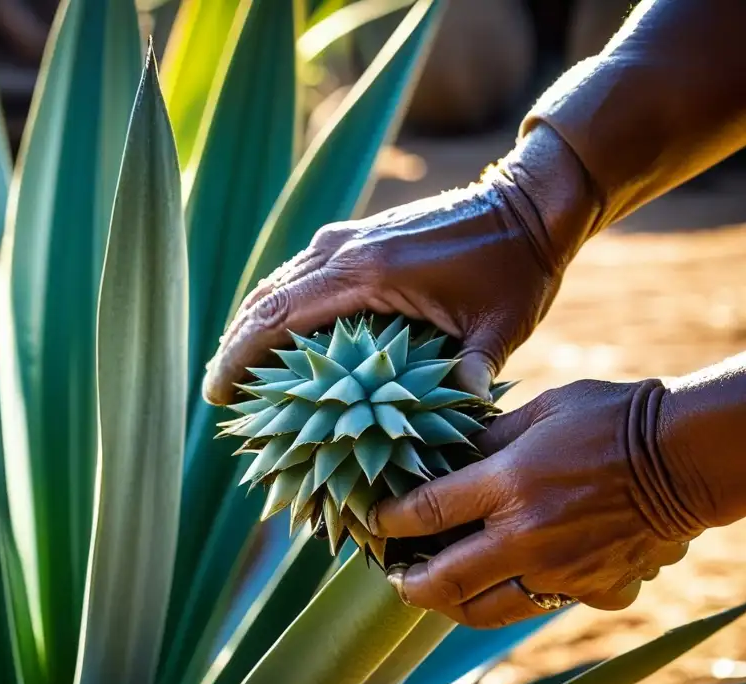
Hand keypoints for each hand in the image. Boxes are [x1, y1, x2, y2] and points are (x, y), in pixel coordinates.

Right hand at [202, 124, 597, 404]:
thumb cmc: (515, 267)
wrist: (527, 202)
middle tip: (218, 395)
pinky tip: (276, 338)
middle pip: (264, 301)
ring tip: (237, 372)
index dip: (240, 357)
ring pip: (276, 285)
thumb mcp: (501, 326)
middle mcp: (342, 248)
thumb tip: (461, 419)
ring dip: (251, 326)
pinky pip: (298, 275)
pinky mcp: (355, 237)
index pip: (278, 316)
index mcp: (365, 272)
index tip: (218, 395)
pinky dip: (277, 307)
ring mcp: (345, 237)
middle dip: (235, 348)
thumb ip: (473, 370)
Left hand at [374, 379, 694, 628]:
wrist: (685, 455)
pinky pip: (539, 605)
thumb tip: (446, 460)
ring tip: (435, 593)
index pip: (426, 512)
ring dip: (452, 606)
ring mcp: (560, 570)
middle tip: (393, 578)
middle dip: (408, 584)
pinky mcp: (592, 589)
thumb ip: (487, 441)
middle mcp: (527, 536)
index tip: (372, 522)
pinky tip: (501, 585)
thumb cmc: (610, 417)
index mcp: (508, 484)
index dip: (388, 521)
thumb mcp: (540, 411)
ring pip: (487, 611)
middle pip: (445, 580)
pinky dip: (513, 599)